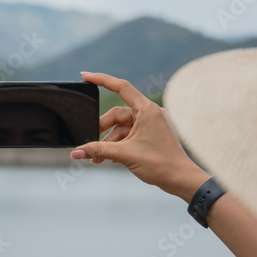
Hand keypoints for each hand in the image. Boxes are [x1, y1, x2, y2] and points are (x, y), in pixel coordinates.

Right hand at [71, 72, 207, 201]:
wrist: (181, 180)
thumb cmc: (160, 164)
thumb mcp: (124, 154)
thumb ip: (97, 150)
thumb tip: (76, 152)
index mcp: (147, 110)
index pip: (121, 87)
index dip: (102, 80)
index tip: (85, 76)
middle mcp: (150, 113)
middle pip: (117, 114)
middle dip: (102, 130)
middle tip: (89, 144)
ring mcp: (151, 124)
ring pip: (122, 127)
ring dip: (108, 142)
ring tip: (98, 158)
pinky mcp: (151, 134)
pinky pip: (129, 134)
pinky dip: (118, 144)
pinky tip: (110, 158)